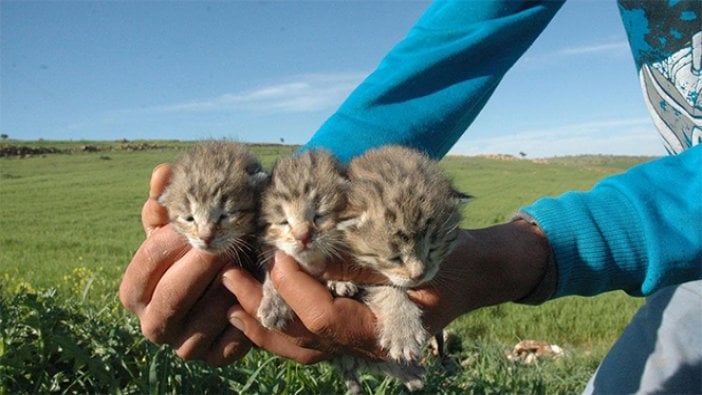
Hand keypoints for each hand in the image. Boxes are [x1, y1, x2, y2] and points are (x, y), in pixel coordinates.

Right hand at [119, 164, 251, 366]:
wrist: (239, 278)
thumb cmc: (203, 246)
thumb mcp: (187, 224)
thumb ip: (173, 201)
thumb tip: (163, 174)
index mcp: (136, 292)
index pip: (144, 268)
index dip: (170, 244)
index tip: (196, 225)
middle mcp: (153, 325)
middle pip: (171, 298)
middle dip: (199, 267)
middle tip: (226, 244)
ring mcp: (185, 346)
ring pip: (203, 321)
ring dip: (226, 290)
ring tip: (245, 264)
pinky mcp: (216, 357)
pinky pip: (231, 341)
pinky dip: (246, 314)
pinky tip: (256, 290)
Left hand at [224, 220, 549, 362]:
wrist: (473, 272)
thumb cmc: (450, 262)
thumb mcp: (410, 260)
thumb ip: (359, 264)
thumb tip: (302, 253)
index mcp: (382, 337)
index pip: (322, 319)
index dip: (295, 288)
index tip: (279, 253)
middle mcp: (363, 348)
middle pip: (299, 338)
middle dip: (260, 308)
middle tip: (228, 274)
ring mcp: (353, 343)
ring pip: (296, 344)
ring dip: (258, 319)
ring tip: (227, 293)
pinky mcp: (348, 328)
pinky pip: (304, 336)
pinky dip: (275, 322)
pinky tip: (247, 307)